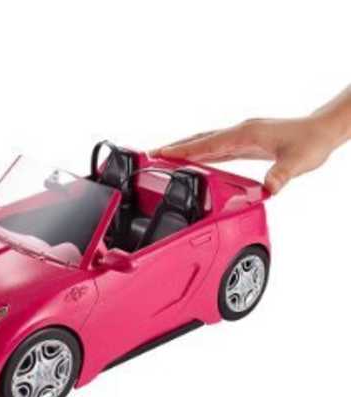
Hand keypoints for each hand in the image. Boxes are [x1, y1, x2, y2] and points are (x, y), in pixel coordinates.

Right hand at [153, 117, 336, 193]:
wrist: (321, 130)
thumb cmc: (310, 142)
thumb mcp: (297, 162)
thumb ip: (280, 175)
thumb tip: (268, 190)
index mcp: (245, 134)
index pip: (206, 143)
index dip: (183, 150)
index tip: (161, 153)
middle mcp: (239, 132)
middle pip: (198, 139)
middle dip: (174, 147)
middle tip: (151, 155)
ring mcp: (240, 136)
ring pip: (204, 141)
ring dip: (184, 149)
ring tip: (164, 157)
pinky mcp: (244, 142)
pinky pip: (215, 147)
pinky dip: (199, 153)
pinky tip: (193, 160)